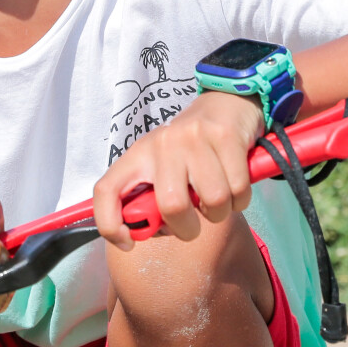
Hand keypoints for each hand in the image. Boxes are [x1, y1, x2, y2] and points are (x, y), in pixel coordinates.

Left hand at [91, 91, 264, 250]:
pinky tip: (233, 184)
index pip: (106, 190)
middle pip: (172, 206)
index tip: (127, 242)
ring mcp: (194, 138)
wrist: (226, 104)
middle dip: (188, 228)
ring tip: (217, 196)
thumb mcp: (163, 168)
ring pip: (213, 201)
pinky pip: (238, 189)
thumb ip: (152, 201)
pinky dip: (240, 199)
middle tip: (194, 220)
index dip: (109, 224)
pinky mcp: (225, 137)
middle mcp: (162, 144)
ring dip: (220, 212)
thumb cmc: (192, 149)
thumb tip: (150, 232)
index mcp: (138, 155)